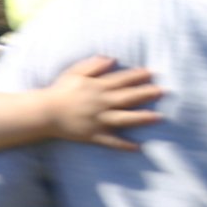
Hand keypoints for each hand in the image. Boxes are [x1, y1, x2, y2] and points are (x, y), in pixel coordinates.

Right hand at [41, 56, 161, 149]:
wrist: (44, 113)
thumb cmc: (60, 90)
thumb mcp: (75, 72)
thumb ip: (93, 65)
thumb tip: (112, 59)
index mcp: (97, 87)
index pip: (122, 80)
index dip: (138, 76)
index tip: (152, 73)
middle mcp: (100, 103)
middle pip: (127, 97)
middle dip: (146, 94)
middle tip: (162, 91)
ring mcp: (98, 120)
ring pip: (124, 118)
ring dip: (142, 118)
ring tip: (158, 117)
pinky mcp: (94, 135)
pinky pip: (111, 141)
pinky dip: (124, 145)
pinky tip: (138, 147)